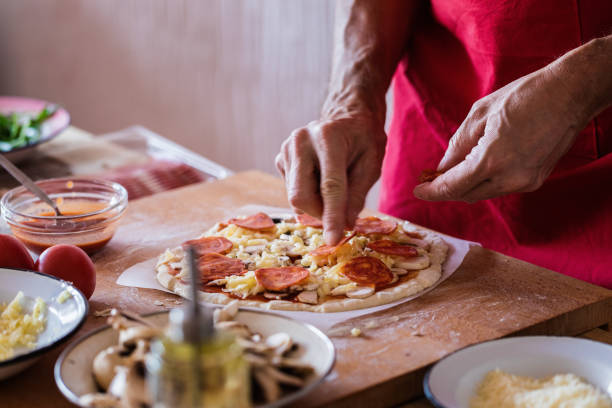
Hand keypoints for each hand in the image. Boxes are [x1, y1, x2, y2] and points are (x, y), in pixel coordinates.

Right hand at [276, 113, 385, 243]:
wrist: (346, 116)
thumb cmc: (363, 139)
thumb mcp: (372, 163)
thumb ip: (358, 194)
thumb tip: (345, 224)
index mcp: (329, 137)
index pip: (329, 186)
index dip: (332, 216)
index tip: (333, 240)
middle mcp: (301, 140)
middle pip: (301, 195)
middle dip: (320, 214)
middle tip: (340, 216)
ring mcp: (286, 149)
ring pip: (295, 197)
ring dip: (316, 205)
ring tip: (335, 189)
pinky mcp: (280, 159)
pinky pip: (292, 191)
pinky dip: (309, 195)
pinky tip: (321, 180)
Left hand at [413, 66, 588, 202]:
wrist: (570, 93)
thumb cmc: (524, 96)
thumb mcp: (480, 114)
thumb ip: (458, 145)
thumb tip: (442, 168)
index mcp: (492, 160)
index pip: (453, 187)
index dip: (432, 191)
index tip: (417, 191)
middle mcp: (510, 178)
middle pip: (466, 195)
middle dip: (445, 189)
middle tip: (429, 180)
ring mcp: (525, 182)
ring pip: (483, 193)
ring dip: (465, 186)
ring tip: (450, 172)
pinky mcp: (535, 180)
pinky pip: (500, 187)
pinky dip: (484, 181)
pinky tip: (477, 167)